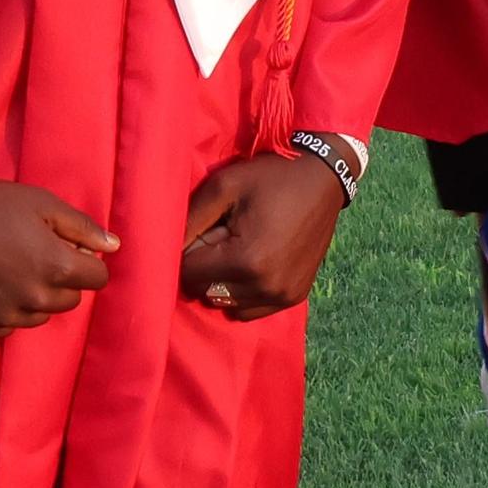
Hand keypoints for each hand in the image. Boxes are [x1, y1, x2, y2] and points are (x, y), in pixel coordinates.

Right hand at [0, 164, 117, 336]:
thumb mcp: (44, 204)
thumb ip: (83, 227)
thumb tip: (114, 246)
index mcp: (57, 268)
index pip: (97, 279)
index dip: (87, 259)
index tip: (68, 246)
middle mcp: (35, 300)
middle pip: (69, 300)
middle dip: (63, 279)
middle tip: (38, 252)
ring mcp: (5, 316)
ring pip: (40, 315)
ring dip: (36, 296)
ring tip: (12, 266)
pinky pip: (8, 326)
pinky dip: (8, 309)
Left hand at [177, 146, 345, 322]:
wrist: (324, 178)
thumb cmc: (271, 178)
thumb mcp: (225, 185)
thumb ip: (191, 218)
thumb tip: (164, 249)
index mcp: (246, 260)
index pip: (190, 275)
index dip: (187, 252)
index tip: (203, 229)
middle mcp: (264, 287)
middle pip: (206, 291)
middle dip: (204, 266)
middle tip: (221, 235)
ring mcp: (282, 296)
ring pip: (226, 303)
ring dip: (222, 281)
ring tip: (236, 247)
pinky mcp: (293, 298)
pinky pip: (250, 310)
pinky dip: (242, 292)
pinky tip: (252, 263)